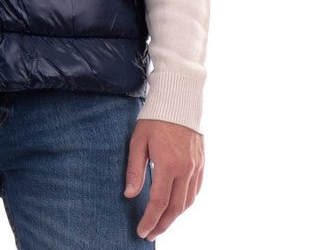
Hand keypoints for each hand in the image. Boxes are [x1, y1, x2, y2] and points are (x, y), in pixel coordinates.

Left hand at [124, 118, 203, 241]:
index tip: (142, 231)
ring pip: (188, 202)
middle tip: (150, 233)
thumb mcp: (138, 141)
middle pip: (175, 208)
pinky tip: (176, 205)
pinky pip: (196, 190)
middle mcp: (185, 169)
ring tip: (161, 222)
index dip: (150, 220)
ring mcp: (196, 166)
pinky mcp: (201, 162)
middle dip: (162, 224)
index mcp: (168, 164)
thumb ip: (135, 169)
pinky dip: (186, 202)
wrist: (178, 99)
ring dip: (174, 216)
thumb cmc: (154, 118)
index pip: (158, 202)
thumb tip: (130, 194)